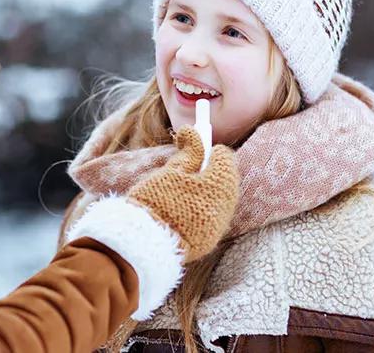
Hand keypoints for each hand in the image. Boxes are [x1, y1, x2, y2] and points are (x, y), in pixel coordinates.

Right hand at [127, 126, 238, 262]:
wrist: (148, 243)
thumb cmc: (156, 200)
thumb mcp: (172, 169)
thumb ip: (188, 150)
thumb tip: (192, 131)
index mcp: (219, 183)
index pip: (224, 157)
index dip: (209, 150)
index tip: (194, 148)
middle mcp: (226, 204)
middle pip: (224, 178)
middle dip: (209, 170)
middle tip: (186, 168)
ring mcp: (219, 224)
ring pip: (220, 198)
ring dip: (207, 190)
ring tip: (181, 190)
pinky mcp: (210, 239)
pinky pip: (212, 216)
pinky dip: (202, 208)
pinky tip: (183, 208)